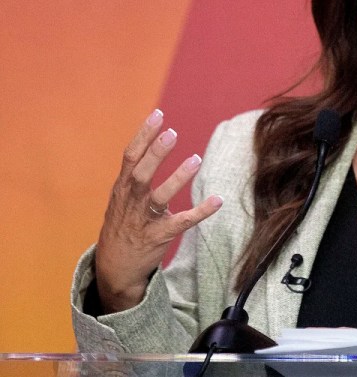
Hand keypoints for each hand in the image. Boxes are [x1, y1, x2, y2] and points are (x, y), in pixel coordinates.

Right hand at [94, 108, 222, 312]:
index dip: (143, 135)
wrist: (113, 268)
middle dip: (156, 153)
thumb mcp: (122, 197)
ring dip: (177, 178)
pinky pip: (181, 223)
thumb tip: (154, 139)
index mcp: (122, 188)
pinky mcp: (158, 237)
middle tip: (173, 133)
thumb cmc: (123, 224)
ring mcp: (143, 220)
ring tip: (196, 159)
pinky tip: (217, 200)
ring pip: (159, 197)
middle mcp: (130, 202)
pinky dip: (199, 211)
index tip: (158, 115)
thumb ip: (136, 172)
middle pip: (141, 173)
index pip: (130, 157)